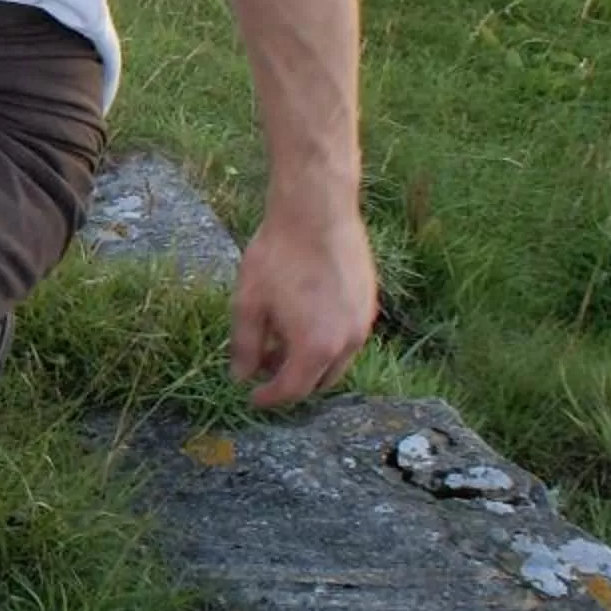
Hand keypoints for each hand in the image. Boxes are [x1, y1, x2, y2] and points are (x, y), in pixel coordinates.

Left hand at [230, 201, 377, 406]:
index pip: (292, 390)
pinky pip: (347, 336)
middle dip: (291, 381)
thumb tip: (241, 377)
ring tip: (279, 341)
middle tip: (263, 368)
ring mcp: (363, 322)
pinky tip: (302, 319)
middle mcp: (348, 342)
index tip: (252, 397)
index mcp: (316, 348)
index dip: (269, 398)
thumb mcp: (248, 304)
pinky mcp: (369, 302)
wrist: (316, 211)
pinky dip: (325, 341)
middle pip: (319, 381)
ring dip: (309, 361)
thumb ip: (245, 346)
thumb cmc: (277, 256)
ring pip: (337, 359)